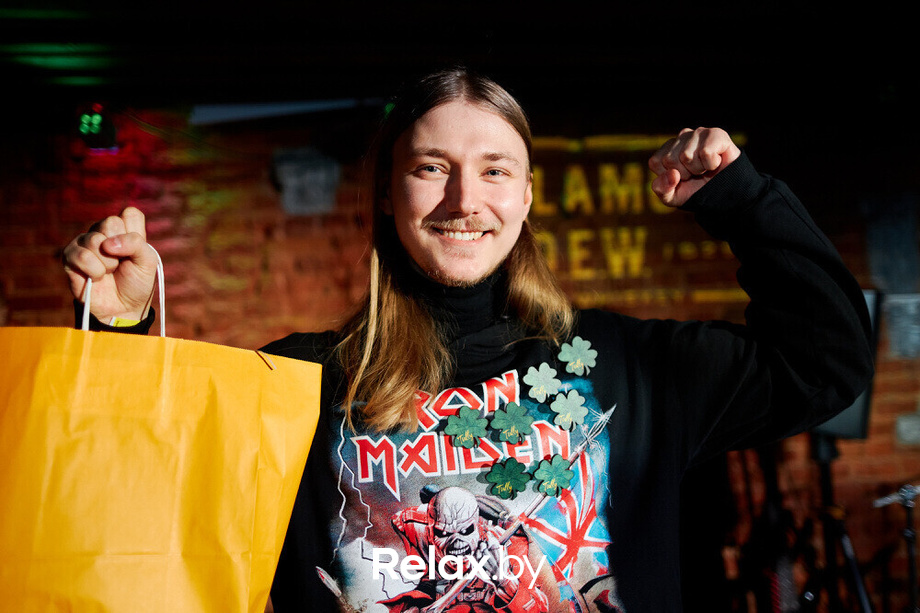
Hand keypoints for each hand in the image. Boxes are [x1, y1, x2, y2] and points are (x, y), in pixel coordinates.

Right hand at [62, 206, 157, 321]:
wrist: (124, 308)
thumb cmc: (137, 282)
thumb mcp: (147, 262)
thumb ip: (136, 244)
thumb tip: (107, 244)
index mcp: (124, 228)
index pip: (129, 214)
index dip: (135, 234)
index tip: (136, 251)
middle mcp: (103, 231)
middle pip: (111, 223)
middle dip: (121, 249)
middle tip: (121, 263)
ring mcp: (85, 243)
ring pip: (94, 239)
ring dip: (108, 262)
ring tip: (109, 272)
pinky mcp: (70, 257)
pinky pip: (80, 255)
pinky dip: (94, 271)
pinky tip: (96, 277)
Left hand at [649, 127, 740, 207]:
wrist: (725, 194)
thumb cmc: (696, 191)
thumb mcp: (672, 197)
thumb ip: (662, 189)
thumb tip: (672, 174)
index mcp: (667, 149)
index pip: (655, 162)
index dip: (669, 177)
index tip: (682, 178)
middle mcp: (681, 137)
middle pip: (671, 159)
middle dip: (685, 174)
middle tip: (696, 174)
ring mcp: (698, 133)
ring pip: (687, 156)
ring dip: (699, 169)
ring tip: (706, 168)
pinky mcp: (716, 134)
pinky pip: (706, 152)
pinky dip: (711, 164)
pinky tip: (716, 162)